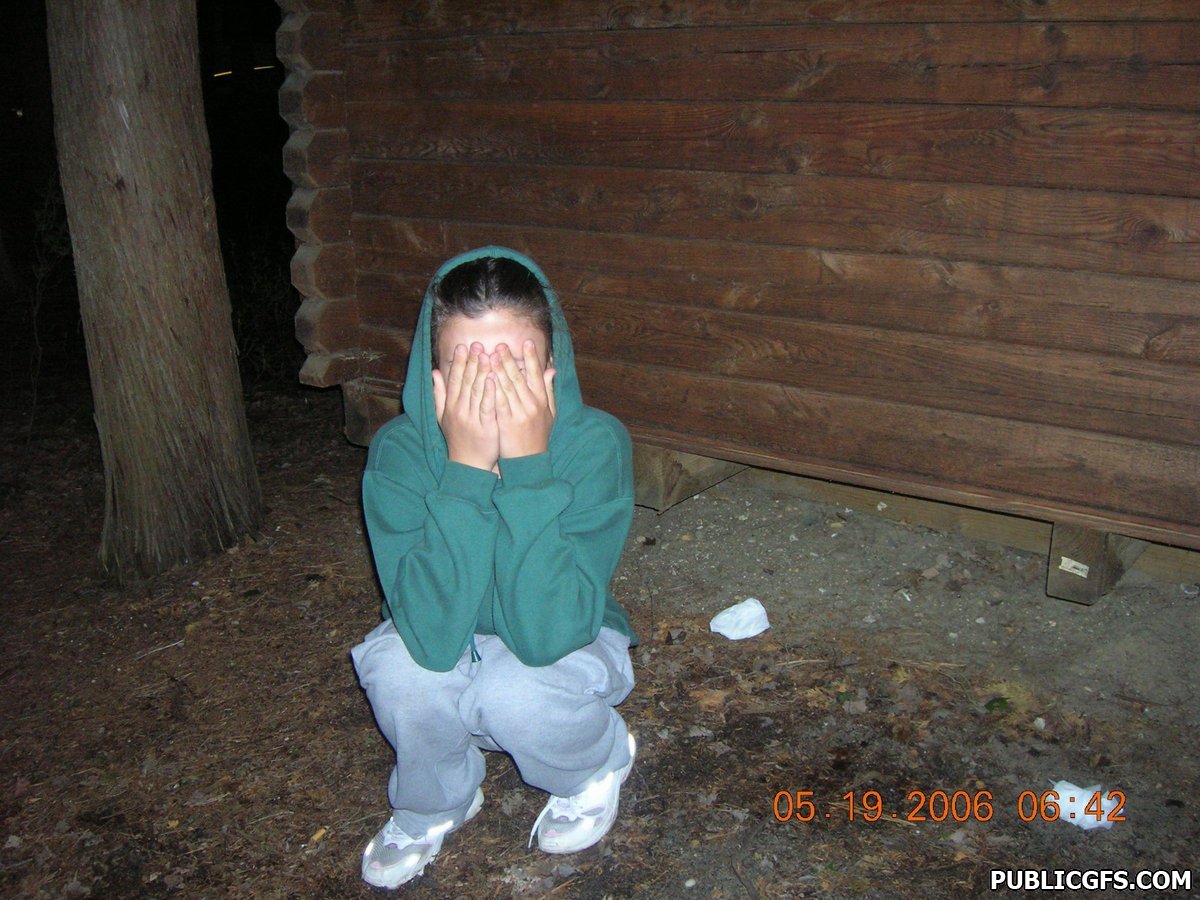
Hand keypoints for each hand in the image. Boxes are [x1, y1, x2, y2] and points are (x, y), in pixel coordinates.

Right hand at [432, 342, 499, 470]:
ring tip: (487, 355)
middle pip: (466, 382)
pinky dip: (489, 392)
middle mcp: (459, 410)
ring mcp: (472, 418)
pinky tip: (494, 379)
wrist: (468, 463)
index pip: (455, 380)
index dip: (459, 362)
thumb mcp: (443, 416)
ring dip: (482, 372)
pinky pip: (487, 407)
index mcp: (450, 406)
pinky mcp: (485, 427)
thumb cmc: (458, 438)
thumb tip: (435, 372)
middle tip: (477, 344)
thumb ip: (439, 393)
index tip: (464, 346)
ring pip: (476, 392)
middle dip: (472, 362)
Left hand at [491, 339, 555, 458]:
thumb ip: (548, 389)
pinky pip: (499, 402)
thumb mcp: (549, 413)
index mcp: (542, 401)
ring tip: (490, 355)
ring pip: (507, 387)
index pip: (536, 374)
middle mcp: (532, 405)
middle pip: (519, 378)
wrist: (529, 461)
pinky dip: (493, 389)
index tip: (526, 342)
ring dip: (498, 369)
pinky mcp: (507, 423)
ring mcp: (520, 414)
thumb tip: (551, 368)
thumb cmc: (537, 436)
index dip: (531, 358)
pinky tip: (486, 378)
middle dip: (509, 360)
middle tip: (500, 345)